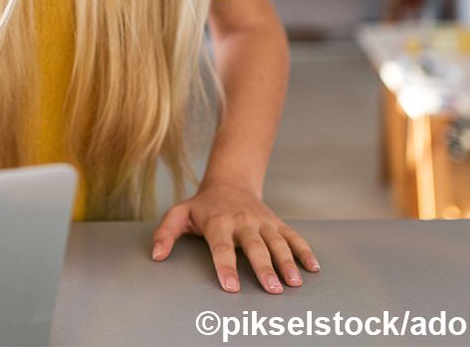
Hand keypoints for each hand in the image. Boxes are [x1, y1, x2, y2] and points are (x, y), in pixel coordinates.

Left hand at [150, 180, 319, 293]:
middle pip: (254, 246)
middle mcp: (242, 221)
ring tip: (294, 282)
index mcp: (218, 221)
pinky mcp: (276, 223)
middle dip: (264, 267)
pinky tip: (313, 268)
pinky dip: (304, 250)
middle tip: (272, 289)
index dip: (225, 265)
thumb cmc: (203, 206)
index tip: (230, 286)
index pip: (221, 246)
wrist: (230, 182)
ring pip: (277, 242)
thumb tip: (156, 255)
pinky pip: (293, 236)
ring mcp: (262, 222)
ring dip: (287, 262)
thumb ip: (165, 233)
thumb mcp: (179, 214)